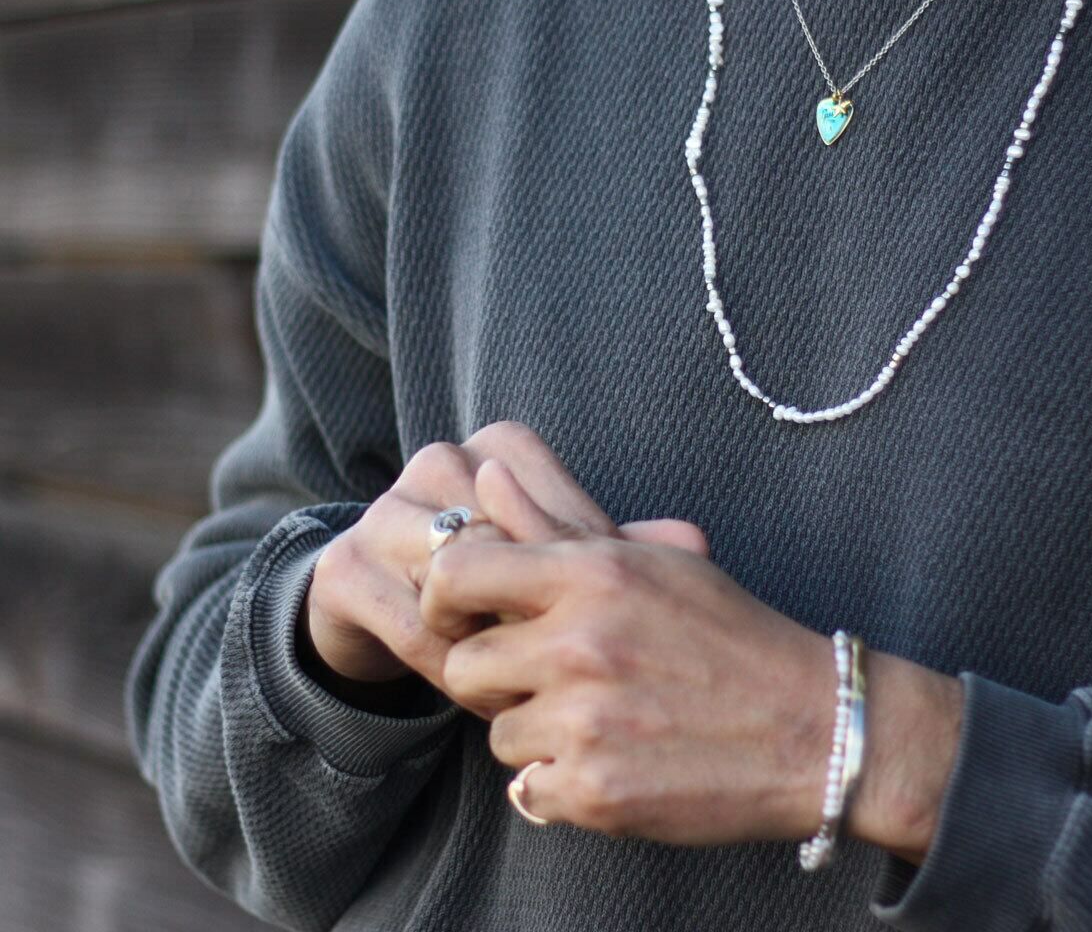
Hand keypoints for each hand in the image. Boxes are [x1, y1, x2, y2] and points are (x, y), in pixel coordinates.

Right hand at [301, 421, 705, 707]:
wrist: (383, 602)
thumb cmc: (496, 576)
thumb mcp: (559, 558)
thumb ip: (619, 545)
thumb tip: (698, 541)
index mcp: (500, 446)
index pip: (556, 508)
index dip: (583, 578)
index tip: (604, 630)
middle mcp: (440, 462)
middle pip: (508, 546)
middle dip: (540, 616)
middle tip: (575, 667)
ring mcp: (385, 509)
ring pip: (461, 589)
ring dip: (498, 649)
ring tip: (530, 687)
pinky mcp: (346, 569)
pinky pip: (417, 629)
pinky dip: (455, 670)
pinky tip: (478, 693)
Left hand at [436, 486, 835, 844]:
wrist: (811, 726)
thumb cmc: (727, 633)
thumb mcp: (646, 561)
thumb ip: (554, 521)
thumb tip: (486, 474)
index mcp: (591, 574)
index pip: (457, 571)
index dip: (446, 596)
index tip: (468, 614)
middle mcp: (580, 645)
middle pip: (463, 664)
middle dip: (495, 675)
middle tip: (548, 677)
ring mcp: (587, 723)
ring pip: (498, 733)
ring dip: (536, 732)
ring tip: (601, 720)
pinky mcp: (597, 793)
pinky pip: (528, 790)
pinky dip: (561, 783)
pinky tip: (614, 761)